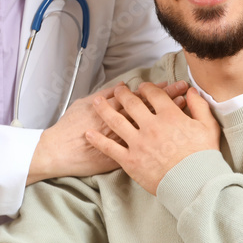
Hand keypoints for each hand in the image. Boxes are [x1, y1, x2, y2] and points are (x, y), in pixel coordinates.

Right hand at [29, 81, 189, 184]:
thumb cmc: (69, 128)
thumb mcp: (84, 104)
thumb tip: (120, 86)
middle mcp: (121, 124)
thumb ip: (103, 95)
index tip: (171, 85)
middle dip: (168, 99)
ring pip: (151, 127)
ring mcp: (123, 142)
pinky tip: (169, 138)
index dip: (157, 90)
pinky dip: (158, 142)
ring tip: (183, 109)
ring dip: (168, 117)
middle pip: (150, 110)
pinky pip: (145, 148)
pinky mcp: (123, 158)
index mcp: (114, 108)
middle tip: (185, 91)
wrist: (58, 152)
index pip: (141, 97)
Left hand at [86, 82, 220, 195]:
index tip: (143, 86)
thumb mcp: (208, 127)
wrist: (194, 184)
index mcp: (169, 116)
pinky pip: (110, 148)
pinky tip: (88, 133)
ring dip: (104, 109)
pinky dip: (97, 140)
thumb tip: (192, 92)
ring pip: (116, 121)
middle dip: (123, 94)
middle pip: (131, 103)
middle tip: (118, 90)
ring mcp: (138, 143)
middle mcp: (150, 125)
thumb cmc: (203, 157)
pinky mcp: (130, 160)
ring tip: (97, 101)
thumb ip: (199, 106)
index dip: (147, 88)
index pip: (153, 94)